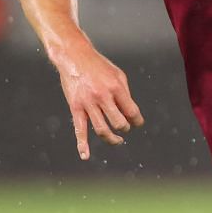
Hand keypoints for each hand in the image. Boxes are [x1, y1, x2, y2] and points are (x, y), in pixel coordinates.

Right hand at [53, 44, 144, 159]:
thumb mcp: (118, 75)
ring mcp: (88, 103)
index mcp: (116, 87)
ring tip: (117, 140)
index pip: (132, 112)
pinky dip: (82, 145)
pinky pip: (79, 129)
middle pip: (119, 123)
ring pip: (102, 129)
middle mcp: (103, 96)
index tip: (137, 123)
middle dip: (124, 128)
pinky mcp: (75, 107)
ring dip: (112, 139)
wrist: (74, 56)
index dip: (137, 121)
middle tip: (124, 127)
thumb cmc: (98, 66)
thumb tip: (130, 114)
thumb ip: (125, 94)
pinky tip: (85, 155)